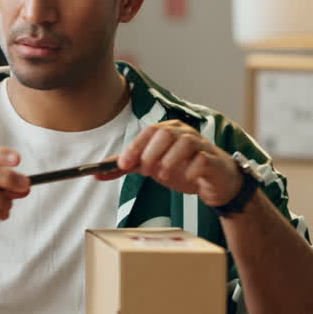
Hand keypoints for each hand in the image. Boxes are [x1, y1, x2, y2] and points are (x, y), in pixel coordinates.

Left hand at [104, 120, 241, 206]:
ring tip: (163, 176)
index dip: (135, 147)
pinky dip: (191, 169)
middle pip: (165, 134)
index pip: (149, 132)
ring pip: (185, 143)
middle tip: (147, 170)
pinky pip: (202, 160)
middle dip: (151, 153)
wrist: (214, 182)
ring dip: (170, 161)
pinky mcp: (213, 160)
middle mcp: (185, 133)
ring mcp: (201, 145)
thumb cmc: (182, 169)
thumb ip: (127, 167)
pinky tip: (186, 178)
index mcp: (168, 131)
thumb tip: (97, 173)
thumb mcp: (151, 167)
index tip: (123, 165)